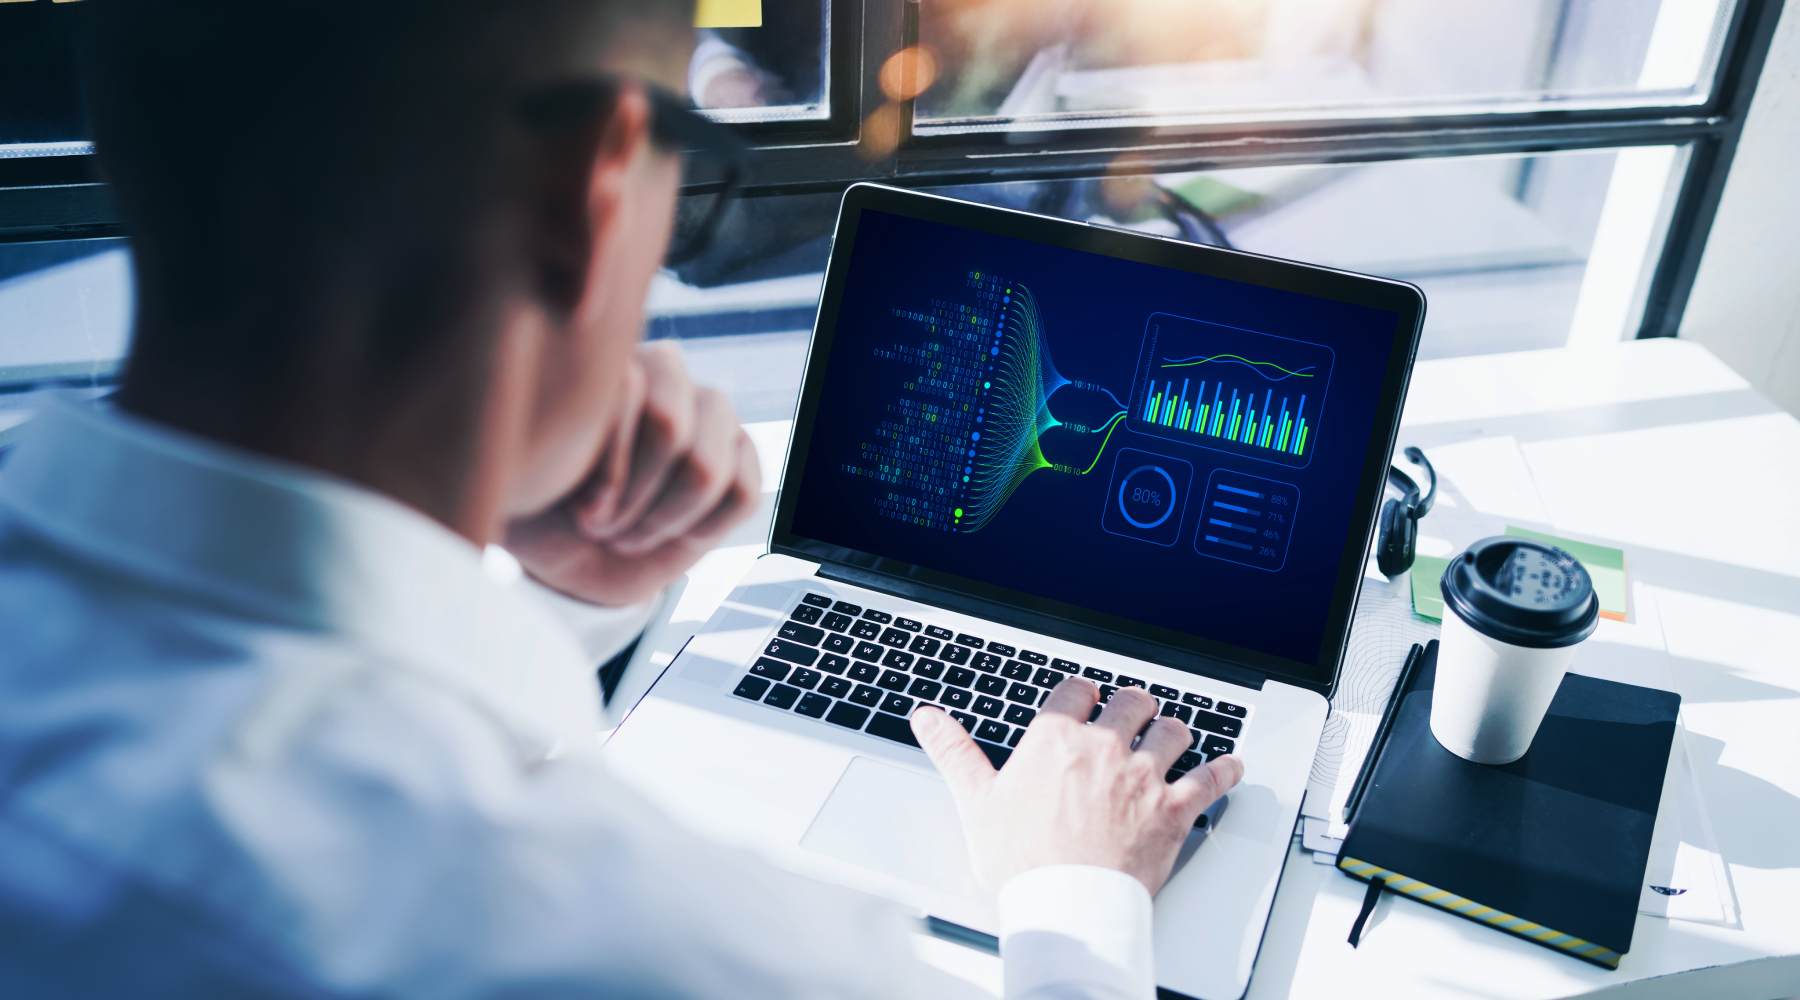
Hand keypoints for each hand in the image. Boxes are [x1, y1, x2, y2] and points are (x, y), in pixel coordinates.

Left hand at [505, 342, 760, 605]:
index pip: (627, 390)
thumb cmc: (540, 506)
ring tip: (629, 532)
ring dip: (662, 519)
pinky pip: (742, 493)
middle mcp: (665, 373)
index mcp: (608, 359)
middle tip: (601, 525)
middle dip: (632, 497)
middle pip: (668, 427)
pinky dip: (701, 528)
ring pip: (707, 467)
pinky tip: (668, 531)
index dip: (606, 469)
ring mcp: (709, 413)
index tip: (579, 512)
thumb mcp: (522, 471)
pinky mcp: (740, 456)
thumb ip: (550, 429)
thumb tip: (593, 399)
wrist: (571, 556)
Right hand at [913, 679, 1242, 895]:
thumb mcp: (976, 801)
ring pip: (1173, 731)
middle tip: (1130, 713)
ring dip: (1173, 730)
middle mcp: (1106, 748)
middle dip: (1131, 705)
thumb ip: (953, 751)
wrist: (1066, 905)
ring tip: (1170, 734)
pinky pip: (1211, 779)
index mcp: (1057, 739)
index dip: (1081, 694)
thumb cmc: (1022, 860)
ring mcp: (1145, 777)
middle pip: (1131, 702)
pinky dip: (1223, 770)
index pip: (1077, 690)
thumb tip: (927, 718)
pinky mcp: (1175, 810)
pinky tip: (1229, 766)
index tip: (1083, 700)